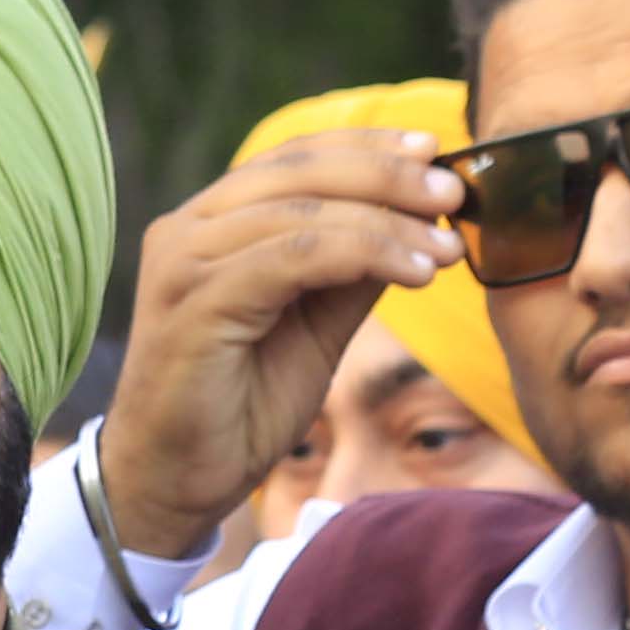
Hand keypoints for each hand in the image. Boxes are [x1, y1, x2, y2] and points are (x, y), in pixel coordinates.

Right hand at [86, 129, 465, 557]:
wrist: (176, 483)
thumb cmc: (241, 408)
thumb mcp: (316, 325)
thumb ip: (354, 268)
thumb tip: (422, 218)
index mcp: (208, 222)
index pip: (294, 156)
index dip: (368, 147)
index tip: (437, 152)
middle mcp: (187, 228)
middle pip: (300, 171)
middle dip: (388, 176)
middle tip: (453, 195)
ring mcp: (184, 262)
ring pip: (303, 212)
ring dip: (387, 223)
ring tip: (446, 247)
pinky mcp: (194, 302)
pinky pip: (294, 256)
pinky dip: (364, 254)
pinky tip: (414, 275)